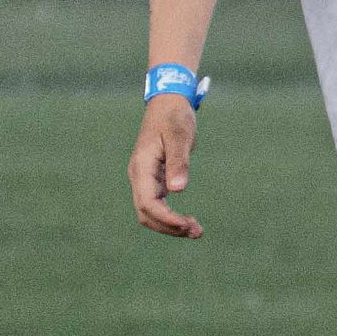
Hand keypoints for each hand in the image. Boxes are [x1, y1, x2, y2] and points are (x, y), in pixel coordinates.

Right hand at [128, 95, 202, 236]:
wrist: (168, 103)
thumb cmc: (174, 117)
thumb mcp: (179, 136)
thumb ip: (179, 162)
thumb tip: (178, 190)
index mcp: (142, 167)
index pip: (148, 203)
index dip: (166, 218)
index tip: (187, 226)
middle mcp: (138, 176)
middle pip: (146, 213)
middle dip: (169, 227)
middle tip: (197, 232)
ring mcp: (144, 178)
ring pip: (150, 212)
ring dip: (170, 225)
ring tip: (196, 231)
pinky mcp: (153, 179)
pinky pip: (157, 205)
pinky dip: (170, 216)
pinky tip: (187, 221)